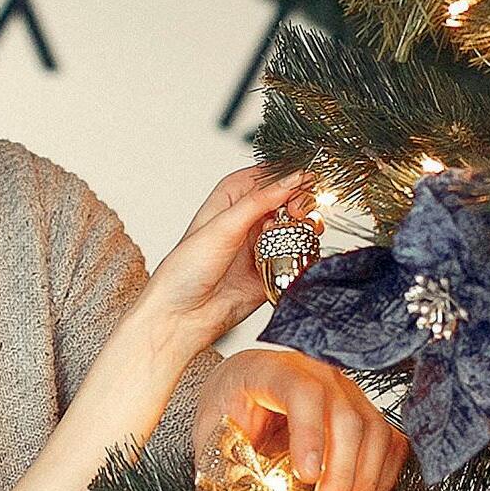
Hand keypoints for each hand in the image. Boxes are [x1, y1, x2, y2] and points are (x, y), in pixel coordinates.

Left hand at [130, 166, 310, 348]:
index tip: (305, 178)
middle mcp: (247, 219)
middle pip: (288, 199)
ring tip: (296, 234)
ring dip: (304, 227)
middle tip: (297, 212)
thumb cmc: (186, 269)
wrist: (184, 316)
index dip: (288, 174)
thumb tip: (291, 180)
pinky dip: (305, 253)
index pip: (267, 175)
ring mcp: (262, 244)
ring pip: (297, 227)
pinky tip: (300, 254)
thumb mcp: (222, 227)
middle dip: (299, 201)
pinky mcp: (273, 270)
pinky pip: (298, 256)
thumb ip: (258, 202)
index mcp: (230, 199)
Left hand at [195, 349, 407, 490]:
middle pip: (345, 415)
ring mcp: (344, 389)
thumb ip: (227, 458)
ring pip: (373, 430)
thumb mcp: (212, 430)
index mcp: (269, 368)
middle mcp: (315, 371)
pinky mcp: (362, 410)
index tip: (306, 477)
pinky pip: (388, 442)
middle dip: (340, 473)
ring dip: (363, 480)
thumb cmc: (226, 408)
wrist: (239, 391)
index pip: (302, 391)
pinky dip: (380, 476)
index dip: (310, 434)